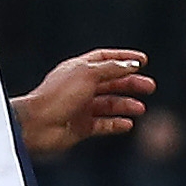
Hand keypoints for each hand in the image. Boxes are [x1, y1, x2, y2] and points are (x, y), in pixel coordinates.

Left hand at [13, 50, 151, 155]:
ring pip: (109, 104)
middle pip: (110, 82)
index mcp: (78, 69)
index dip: (124, 58)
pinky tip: (128, 124)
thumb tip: (132, 64)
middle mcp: (79, 87)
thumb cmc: (58, 97)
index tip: (144, 60)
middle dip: (131, 83)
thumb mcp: (88, 74)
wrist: (36, 125)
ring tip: (140, 108)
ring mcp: (80, 107)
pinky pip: (103, 124)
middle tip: (150, 86)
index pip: (105, 59)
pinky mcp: (80, 126)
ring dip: (126, 105)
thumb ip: (112, 69)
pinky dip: (116, 123)